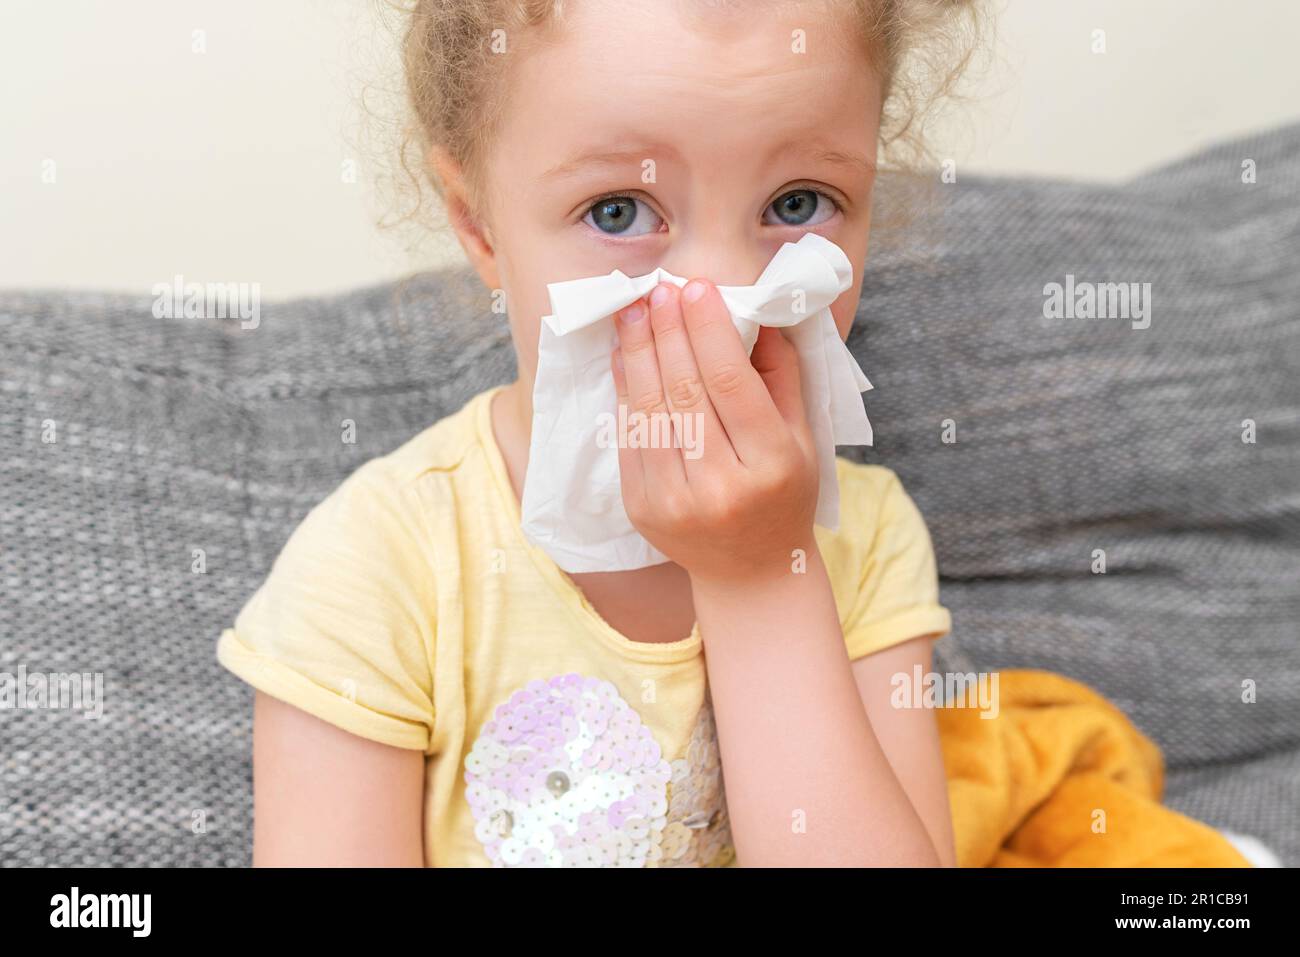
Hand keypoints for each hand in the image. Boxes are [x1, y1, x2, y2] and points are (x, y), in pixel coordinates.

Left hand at [610, 278, 818, 585]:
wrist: (750, 572)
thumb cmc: (784, 494)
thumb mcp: (801, 438)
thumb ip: (780, 376)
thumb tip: (751, 312)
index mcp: (769, 465)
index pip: (729, 383)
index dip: (708, 329)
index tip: (695, 288)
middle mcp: (720, 486)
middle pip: (684, 391)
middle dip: (667, 332)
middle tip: (659, 290)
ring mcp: (674, 502)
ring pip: (649, 411)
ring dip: (637, 354)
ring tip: (634, 312)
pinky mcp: (641, 509)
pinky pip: (628, 437)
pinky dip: (625, 391)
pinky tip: (625, 356)